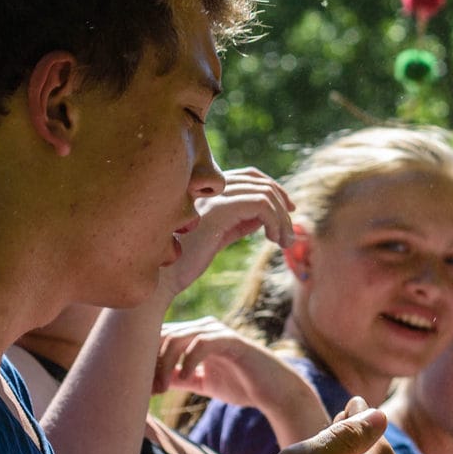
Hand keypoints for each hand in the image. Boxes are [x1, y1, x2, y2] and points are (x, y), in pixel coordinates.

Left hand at [154, 317, 327, 444]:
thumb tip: (153, 381)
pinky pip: (200, 343)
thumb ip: (181, 377)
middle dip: (150, 362)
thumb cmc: (241, 385)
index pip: (159, 337)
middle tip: (150, 389)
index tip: (141, 386)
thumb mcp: (202, 382)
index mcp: (196, 335)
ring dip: (165, 364)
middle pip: (162, 334)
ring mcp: (218, 331)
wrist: (273, 392)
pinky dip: (187, 362)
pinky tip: (184, 379)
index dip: (145, 360)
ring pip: (177, 338)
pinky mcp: (231, 340)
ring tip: (164, 387)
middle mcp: (204, 327)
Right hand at [164, 168, 293, 295]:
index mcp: (204, 189)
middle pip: (258, 180)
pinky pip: (260, 204)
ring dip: (282, 219)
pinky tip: (273, 240)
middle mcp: (206, 187)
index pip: (247, 175)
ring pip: (264, 193)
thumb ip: (240, 220)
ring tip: (285, 242)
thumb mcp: (219, 234)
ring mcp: (210, 196)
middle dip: (282, 203)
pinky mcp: (217, 211)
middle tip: (290, 232)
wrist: (162, 277)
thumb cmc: (186, 259)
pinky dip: (276, 221)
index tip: (289, 210)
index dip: (273, 188)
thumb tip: (267, 214)